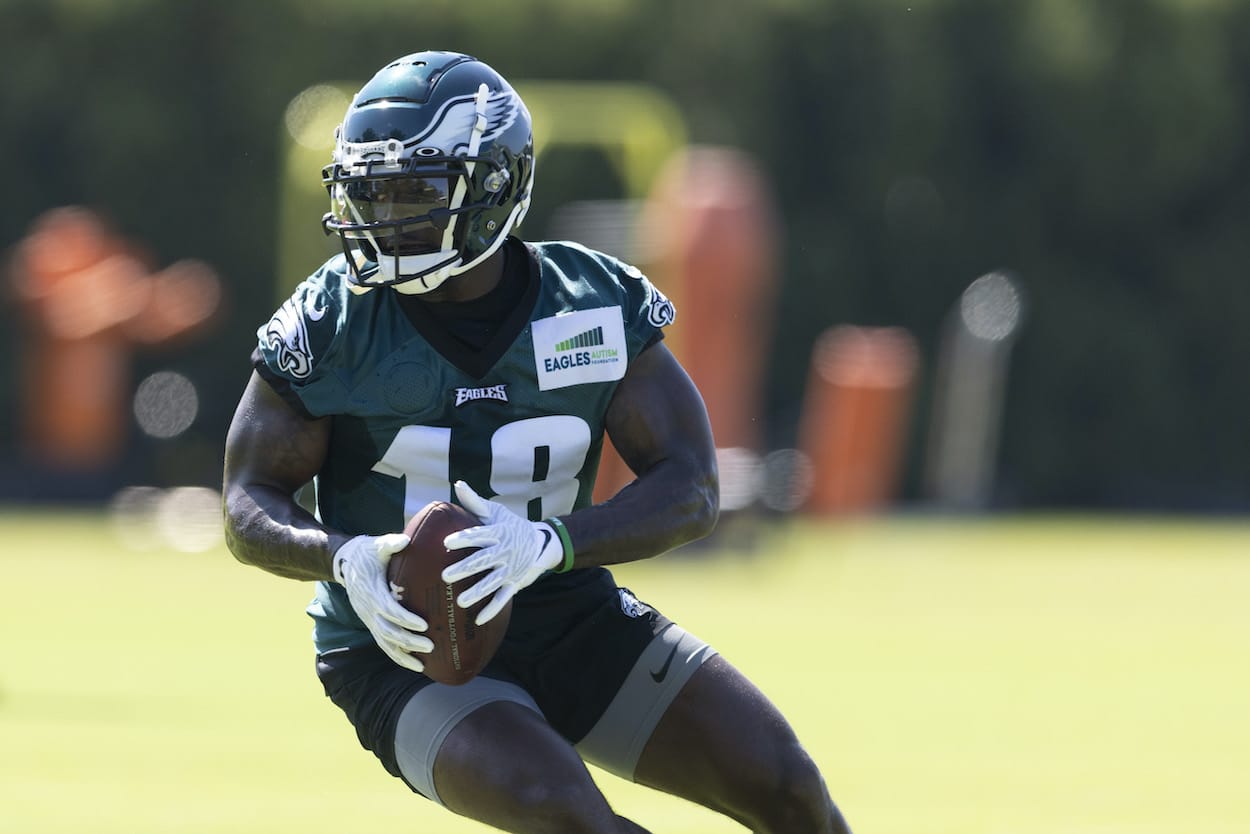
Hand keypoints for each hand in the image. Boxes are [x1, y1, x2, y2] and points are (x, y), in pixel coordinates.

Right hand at [333, 533, 433, 671]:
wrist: (345, 563)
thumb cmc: (367, 553)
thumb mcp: (377, 545)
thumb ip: (391, 543)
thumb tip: (406, 539)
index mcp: (372, 592)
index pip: (388, 609)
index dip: (405, 619)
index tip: (424, 625)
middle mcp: (368, 609)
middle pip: (388, 631)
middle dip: (409, 640)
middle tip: (431, 646)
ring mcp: (368, 619)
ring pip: (384, 642)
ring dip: (404, 655)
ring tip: (423, 665)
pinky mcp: (371, 623)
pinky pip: (383, 644)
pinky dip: (397, 656)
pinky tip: (414, 664)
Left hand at [442, 480, 562, 625]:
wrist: (542, 543)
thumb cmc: (511, 525)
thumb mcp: (496, 512)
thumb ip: (475, 502)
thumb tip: (457, 485)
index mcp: (498, 533)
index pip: (479, 535)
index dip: (464, 539)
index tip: (447, 543)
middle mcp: (504, 551)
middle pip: (482, 560)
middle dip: (465, 568)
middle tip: (445, 575)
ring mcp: (510, 569)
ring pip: (492, 582)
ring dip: (477, 592)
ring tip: (461, 601)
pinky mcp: (515, 584)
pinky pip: (503, 598)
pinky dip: (492, 609)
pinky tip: (479, 619)